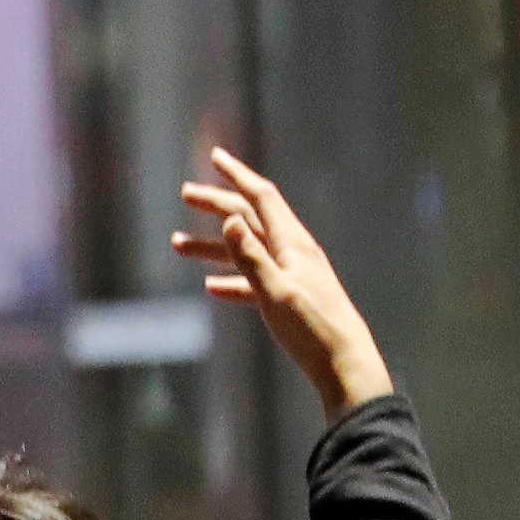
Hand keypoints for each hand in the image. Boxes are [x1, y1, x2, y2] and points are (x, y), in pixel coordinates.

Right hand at [172, 148, 395, 418]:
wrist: (342, 362)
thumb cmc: (311, 328)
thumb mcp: (276, 291)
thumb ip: (251, 256)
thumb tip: (230, 219)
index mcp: (292, 243)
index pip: (260, 198)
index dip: (237, 175)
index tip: (215, 157)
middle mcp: (292, 252)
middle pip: (250, 218)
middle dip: (218, 204)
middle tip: (186, 194)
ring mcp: (291, 274)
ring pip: (246, 250)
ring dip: (212, 245)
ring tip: (178, 245)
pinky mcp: (288, 297)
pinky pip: (253, 279)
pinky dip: (231, 277)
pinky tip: (212, 286)